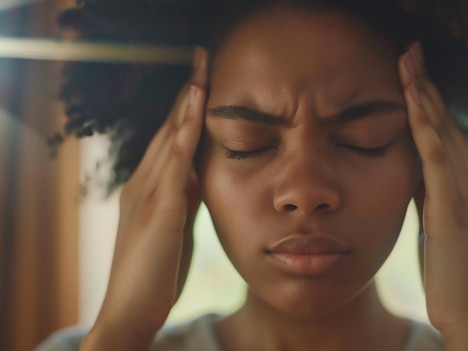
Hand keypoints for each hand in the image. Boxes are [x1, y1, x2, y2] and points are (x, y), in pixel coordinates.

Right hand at [81, 47, 208, 350]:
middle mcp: (145, 183)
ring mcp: (148, 196)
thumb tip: (201, 173)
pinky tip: (193, 117)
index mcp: (151, 187)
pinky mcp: (158, 214)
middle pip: (167, 130)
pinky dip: (182, 139)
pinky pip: (173, 169)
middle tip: (202, 60)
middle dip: (186, 95)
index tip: (202, 80)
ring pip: (168, 141)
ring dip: (185, 107)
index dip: (186, 108)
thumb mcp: (175, 224)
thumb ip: (185, 196)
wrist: (131, 310)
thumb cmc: (154, 271)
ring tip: (200, 73)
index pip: (170, 138)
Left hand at [398, 42, 467, 349]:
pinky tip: (413, 102)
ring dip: (423, 95)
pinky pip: (437, 158)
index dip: (429, 103)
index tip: (412, 75)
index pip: (447, 136)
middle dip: (426, 87)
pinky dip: (426, 127)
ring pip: (443, 132)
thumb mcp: (438, 227)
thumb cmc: (452, 276)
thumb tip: (411, 171)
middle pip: (447, 124)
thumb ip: (428, 196)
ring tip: (407, 63)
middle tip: (410, 53)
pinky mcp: (455, 209)